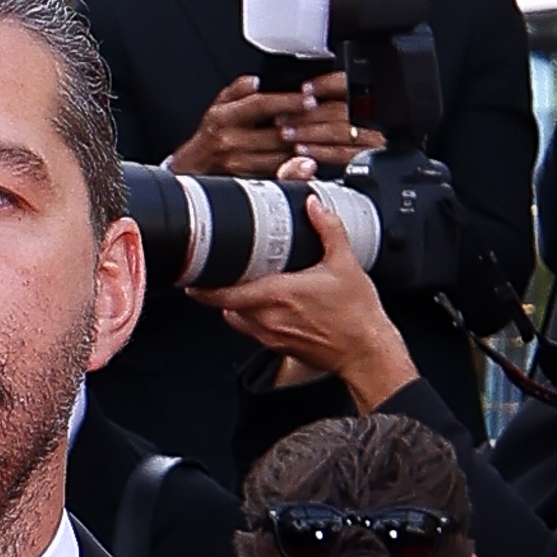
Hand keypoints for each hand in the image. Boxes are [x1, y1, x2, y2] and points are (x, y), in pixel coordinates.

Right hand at [171, 69, 366, 182]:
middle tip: (324, 119)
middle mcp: (230, 142)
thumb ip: (236, 90)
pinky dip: (291, 167)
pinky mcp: (244, 182)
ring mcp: (237, 164)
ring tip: (320, 139)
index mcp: (224, 117)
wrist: (189, 170)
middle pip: (275, 132)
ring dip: (301, 148)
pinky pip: (273, 174)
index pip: (262, 105)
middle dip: (302, 126)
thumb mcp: (217, 106)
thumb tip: (255, 81)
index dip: (288, 101)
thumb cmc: (208, 138)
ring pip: (277, 155)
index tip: (309, 99)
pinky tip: (305, 161)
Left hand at [208, 190, 416, 408]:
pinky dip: (247, 316)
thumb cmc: (356, 314)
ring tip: (237, 285)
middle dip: (218, 289)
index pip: (226, 294)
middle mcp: (268, 319)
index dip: (203, 287)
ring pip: (235, 318)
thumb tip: (313, 205)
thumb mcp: (346, 263)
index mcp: (278, 296)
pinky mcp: (276, 347)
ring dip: (232, 302)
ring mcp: (270, 336)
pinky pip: (250, 329)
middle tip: (215, 271)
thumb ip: (327, 228)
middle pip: (225, 305)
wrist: (365, 351)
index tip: (191, 276)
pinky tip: (259, 303)